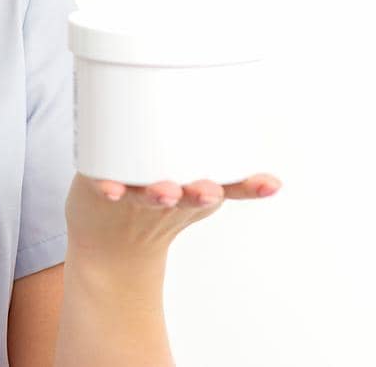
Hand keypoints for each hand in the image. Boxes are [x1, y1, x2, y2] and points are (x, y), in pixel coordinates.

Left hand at [64, 169, 281, 264]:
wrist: (111, 245)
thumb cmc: (154, 206)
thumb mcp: (193, 194)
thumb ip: (218, 170)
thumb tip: (250, 129)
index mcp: (196, 195)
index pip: (230, 189)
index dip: (251, 186)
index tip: (270, 184)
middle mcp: (171, 199)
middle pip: (193, 197)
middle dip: (203, 193)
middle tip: (211, 191)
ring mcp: (138, 198)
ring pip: (154, 196)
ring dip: (162, 194)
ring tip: (167, 191)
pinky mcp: (105, 192)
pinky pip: (111, 191)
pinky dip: (111, 190)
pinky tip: (111, 189)